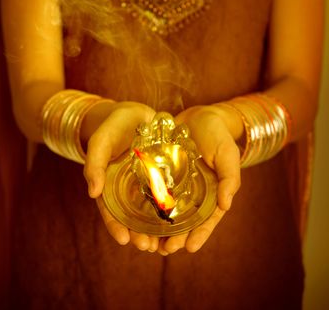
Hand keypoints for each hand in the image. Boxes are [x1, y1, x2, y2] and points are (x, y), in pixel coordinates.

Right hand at [83, 101, 160, 251]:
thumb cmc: (112, 127)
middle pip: (132, 215)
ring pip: (150, 209)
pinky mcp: (161, 174)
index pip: (110, 210)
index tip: (124, 240)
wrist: (133, 113)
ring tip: (165, 241)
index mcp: (109, 183)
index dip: (115, 226)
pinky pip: (166, 192)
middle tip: (149, 246)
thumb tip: (92, 193)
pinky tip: (180, 217)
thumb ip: (94, 164)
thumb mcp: (100, 142)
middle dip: (139, 232)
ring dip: (156, 226)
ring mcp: (145, 181)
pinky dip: (170, 206)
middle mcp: (127, 187)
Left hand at [157, 105, 241, 253]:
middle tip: (163, 250)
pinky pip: (154, 192)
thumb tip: (226, 205)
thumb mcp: (228, 154)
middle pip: (184, 220)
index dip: (199, 234)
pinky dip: (147, 206)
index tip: (189, 248)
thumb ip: (230, 178)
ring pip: (167, 211)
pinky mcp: (162, 174)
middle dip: (175, 236)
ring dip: (158, 228)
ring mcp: (176, 184)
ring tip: (149, 242)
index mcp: (212, 192)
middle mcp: (193, 192)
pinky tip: (137, 217)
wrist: (199, 116)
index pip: (207, 219)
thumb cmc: (217, 136)